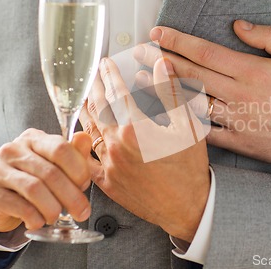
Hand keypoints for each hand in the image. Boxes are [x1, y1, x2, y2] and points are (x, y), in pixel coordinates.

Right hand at [0, 130, 91, 232]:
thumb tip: (85, 138)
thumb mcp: (56, 163)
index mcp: (34, 138)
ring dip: (53, 208)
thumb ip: (74, 152)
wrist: (1, 196)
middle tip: (82, 211)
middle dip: (71, 196)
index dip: (78, 169)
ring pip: (35, 190)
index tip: (84, 185)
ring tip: (57, 216)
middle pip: (50, 173)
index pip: (60, 148)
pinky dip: (36, 218)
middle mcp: (13, 150)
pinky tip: (39, 221)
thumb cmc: (35, 177)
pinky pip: (20, 207)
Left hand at [80, 57, 209, 242]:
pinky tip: (80, 135)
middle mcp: (117, 145)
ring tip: (85, 98)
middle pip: (99, 109)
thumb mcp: (188, 126)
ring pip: (89, 131)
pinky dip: (82, 144)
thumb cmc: (190, 168)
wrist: (188, 207)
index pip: (117, 93)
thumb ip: (171, 93)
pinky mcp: (107, 182)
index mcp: (136, 129)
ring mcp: (109, 165)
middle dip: (95, 87)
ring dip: (86, 111)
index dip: (111, 75)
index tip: (106, 64)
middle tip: (94, 75)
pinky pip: (86, 160)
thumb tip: (162, 65)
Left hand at [133, 20, 270, 167]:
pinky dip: (184, 123)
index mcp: (252, 72)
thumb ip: (268, 37)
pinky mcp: (240, 142)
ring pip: (192, 104)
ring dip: (163, 91)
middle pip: (191, 76)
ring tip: (140, 79)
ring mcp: (238, 121)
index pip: (205, 53)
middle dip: (160, 61)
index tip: (158, 33)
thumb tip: (238, 26)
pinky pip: (206, 132)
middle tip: (138, 52)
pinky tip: (165, 115)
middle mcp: (240, 96)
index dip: (178, 41)